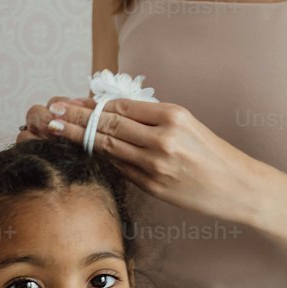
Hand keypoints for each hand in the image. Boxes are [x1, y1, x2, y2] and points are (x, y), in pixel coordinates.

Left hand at [23, 94, 254, 224]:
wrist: (237, 187)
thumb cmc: (212, 154)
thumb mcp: (187, 124)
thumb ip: (150, 118)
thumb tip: (110, 110)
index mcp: (172, 116)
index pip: (120, 106)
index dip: (90, 103)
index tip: (68, 100)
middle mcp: (162, 138)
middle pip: (108, 124)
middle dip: (74, 117)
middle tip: (50, 112)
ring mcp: (155, 165)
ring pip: (108, 147)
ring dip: (78, 137)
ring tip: (54, 129)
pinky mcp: (152, 186)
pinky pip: (119, 168)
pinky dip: (99, 158)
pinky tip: (81, 151)